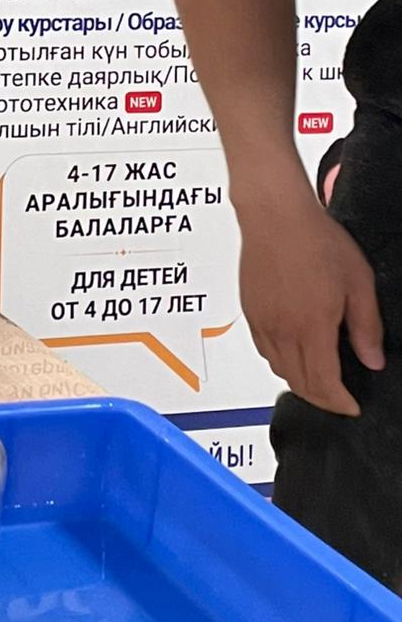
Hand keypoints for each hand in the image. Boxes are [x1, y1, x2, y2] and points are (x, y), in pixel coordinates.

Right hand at [238, 197, 383, 415]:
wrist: (275, 215)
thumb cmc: (315, 239)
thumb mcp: (358, 282)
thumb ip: (366, 326)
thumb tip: (371, 359)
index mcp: (311, 327)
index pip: (323, 383)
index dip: (339, 402)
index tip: (350, 406)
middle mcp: (282, 330)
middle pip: (298, 383)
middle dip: (320, 398)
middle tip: (338, 398)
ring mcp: (263, 322)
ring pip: (279, 369)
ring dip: (299, 381)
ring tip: (317, 378)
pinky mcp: (250, 311)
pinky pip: (264, 349)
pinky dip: (280, 361)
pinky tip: (293, 351)